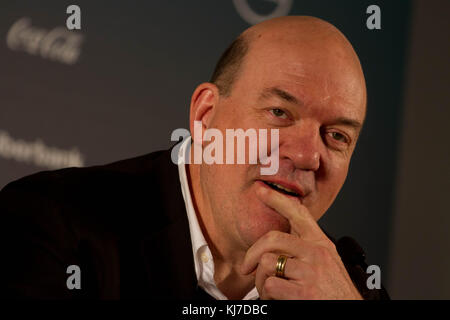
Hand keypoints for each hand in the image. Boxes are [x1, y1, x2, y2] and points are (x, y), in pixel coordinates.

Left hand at [240, 186, 362, 299]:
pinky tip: (277, 299)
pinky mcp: (304, 291)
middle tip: (246, 267)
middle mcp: (317, 253)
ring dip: (261, 281)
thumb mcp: (327, 264)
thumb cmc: (335, 295)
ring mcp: (311, 271)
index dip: (277, 199)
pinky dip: (266, 295)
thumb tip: (278, 245)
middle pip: (272, 238)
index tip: (261, 190)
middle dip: (252, 253)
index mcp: (321, 245)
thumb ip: (306, 250)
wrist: (352, 315)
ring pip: (267, 263)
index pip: (298, 213)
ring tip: (269, 290)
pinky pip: (270, 285)